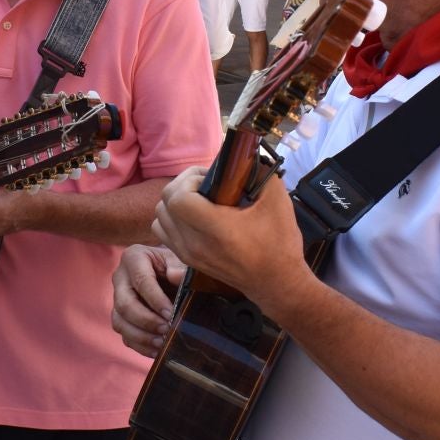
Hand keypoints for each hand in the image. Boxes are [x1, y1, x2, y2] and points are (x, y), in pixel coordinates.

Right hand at [112, 245, 185, 357]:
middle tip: (167, 329)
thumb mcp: (180, 259)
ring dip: (142, 336)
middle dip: (146, 321)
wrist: (169, 272)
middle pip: (125, 304)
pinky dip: (141, 346)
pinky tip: (158, 350)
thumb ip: (180, 265)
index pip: (141, 281)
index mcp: (133, 258)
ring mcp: (117, 299)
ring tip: (162, 343)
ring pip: (120, 322)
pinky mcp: (121, 318)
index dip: (155, 299)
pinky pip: (125, 335)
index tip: (171, 313)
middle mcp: (120, 278)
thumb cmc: (176, 264)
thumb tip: (176, 275)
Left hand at [151, 167, 306, 313]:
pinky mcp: (187, 260)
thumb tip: (246, 156)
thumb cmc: (279, 244)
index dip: (189, 180)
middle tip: (205, 182)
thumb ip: (261, 173)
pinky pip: (163, 232)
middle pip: (164, 204)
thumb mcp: (278, 201)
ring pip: (159, 217)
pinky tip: (194, 215)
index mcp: (216, 229)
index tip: (210, 179)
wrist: (276, 283)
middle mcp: (195, 243)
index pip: (178, 198)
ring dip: (174, 201)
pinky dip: (171, 219)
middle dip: (182, 185)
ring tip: (198, 198)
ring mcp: (188, 254)